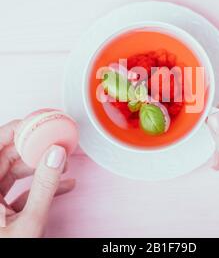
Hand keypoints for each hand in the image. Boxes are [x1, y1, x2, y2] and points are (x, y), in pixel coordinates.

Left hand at [0, 120, 74, 237]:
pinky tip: (65, 185)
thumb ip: (44, 187)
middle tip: (55, 139)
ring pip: (16, 172)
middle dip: (35, 147)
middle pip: (8, 156)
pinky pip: (23, 191)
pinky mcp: (3, 211)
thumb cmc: (6, 250)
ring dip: (41, 167)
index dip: (16, 129)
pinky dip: (42, 186)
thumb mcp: (28, 223)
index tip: (38, 121)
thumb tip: (56, 155)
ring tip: (63, 162)